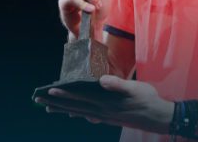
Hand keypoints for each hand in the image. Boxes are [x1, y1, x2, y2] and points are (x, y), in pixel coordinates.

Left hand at [35, 75, 173, 133]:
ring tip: (49, 107)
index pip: (81, 97)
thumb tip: (102, 80)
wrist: (159, 118)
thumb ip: (118, 85)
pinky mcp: (109, 118)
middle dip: (56, 103)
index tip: (50, 91)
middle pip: (75, 106)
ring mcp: (105, 116)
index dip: (65, 94)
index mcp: (106, 102)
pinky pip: (88, 115)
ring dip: (63, 109)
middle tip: (39, 100)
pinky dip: (78, 114)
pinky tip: (74, 114)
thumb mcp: (135, 89)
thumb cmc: (148, 100)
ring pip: (79, 112)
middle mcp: (102, 111)